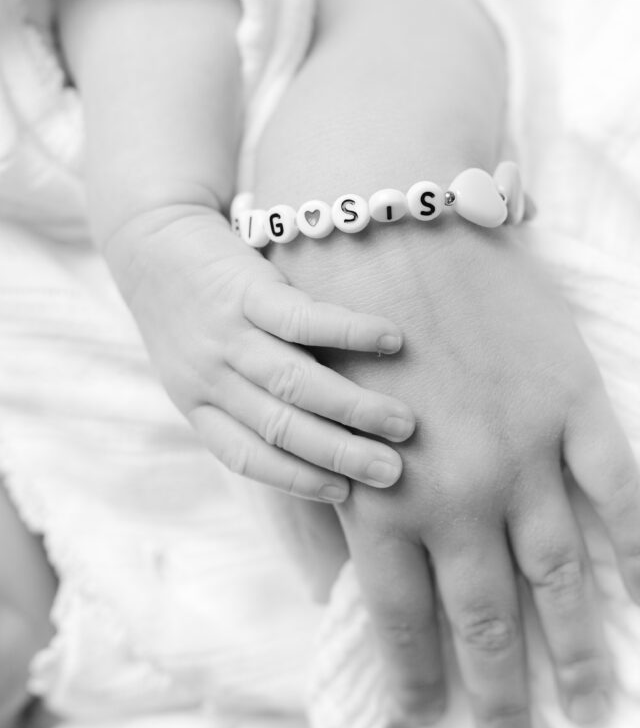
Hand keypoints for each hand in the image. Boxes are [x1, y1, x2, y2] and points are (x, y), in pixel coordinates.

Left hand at [103, 205, 414, 501]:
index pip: (246, 455)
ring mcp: (225, 334)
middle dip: (341, 455)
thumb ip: (241, 395)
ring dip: (353, 408)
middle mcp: (209, 376)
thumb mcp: (194, 364)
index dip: (296, 479)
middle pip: (280, 428)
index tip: (344, 493)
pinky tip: (390, 339)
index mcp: (196, 401)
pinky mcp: (243, 289)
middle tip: (392, 472)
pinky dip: (349, 332)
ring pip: (294, 384)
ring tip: (402, 422)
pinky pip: (301, 319)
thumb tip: (320, 428)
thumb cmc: (188, 305)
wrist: (149, 234)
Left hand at [267, 220, 639, 727]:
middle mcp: (458, 490)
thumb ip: (324, 511)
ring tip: (588, 706)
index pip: (404, 619)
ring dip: (574, 650)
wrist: (383, 214)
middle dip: (496, 696)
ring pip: (558, 573)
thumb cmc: (328, 314)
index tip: (431, 719)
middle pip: (486, 618)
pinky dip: (637, 547)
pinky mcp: (569, 400)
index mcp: (383, 499)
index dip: (419, 678)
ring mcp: (524, 449)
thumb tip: (334, 589)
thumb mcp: (308, 422)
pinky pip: (616, 490)